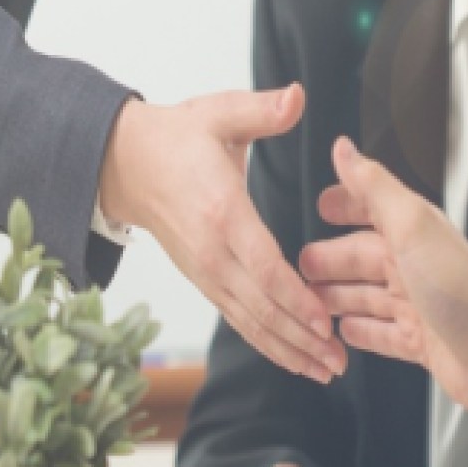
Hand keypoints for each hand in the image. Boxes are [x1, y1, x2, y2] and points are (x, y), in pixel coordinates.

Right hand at [100, 86, 346, 384]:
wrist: (128, 166)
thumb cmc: (177, 139)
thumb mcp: (218, 113)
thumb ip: (262, 109)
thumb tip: (298, 96)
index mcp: (224, 215)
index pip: (264, 267)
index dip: (296, 298)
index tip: (325, 321)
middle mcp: (212, 254)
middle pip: (260, 307)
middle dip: (301, 338)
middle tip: (339, 363)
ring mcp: (205, 272)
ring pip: (249, 321)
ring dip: (286, 349)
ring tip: (323, 370)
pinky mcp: (203, 280)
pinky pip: (237, 317)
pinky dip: (265, 341)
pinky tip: (291, 356)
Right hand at [299, 137, 467, 422]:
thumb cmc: (458, 287)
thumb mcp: (410, 225)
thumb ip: (374, 187)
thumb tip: (344, 149)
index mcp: (412, 234)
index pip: (372, 211)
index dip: (346, 205)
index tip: (322, 205)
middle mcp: (413, 267)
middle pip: (360, 259)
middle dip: (329, 260)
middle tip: (301, 266)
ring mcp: (415, 306)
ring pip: (364, 298)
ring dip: (335, 299)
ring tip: (309, 303)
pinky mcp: (417, 341)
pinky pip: (380, 335)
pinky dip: (360, 333)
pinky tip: (343, 333)